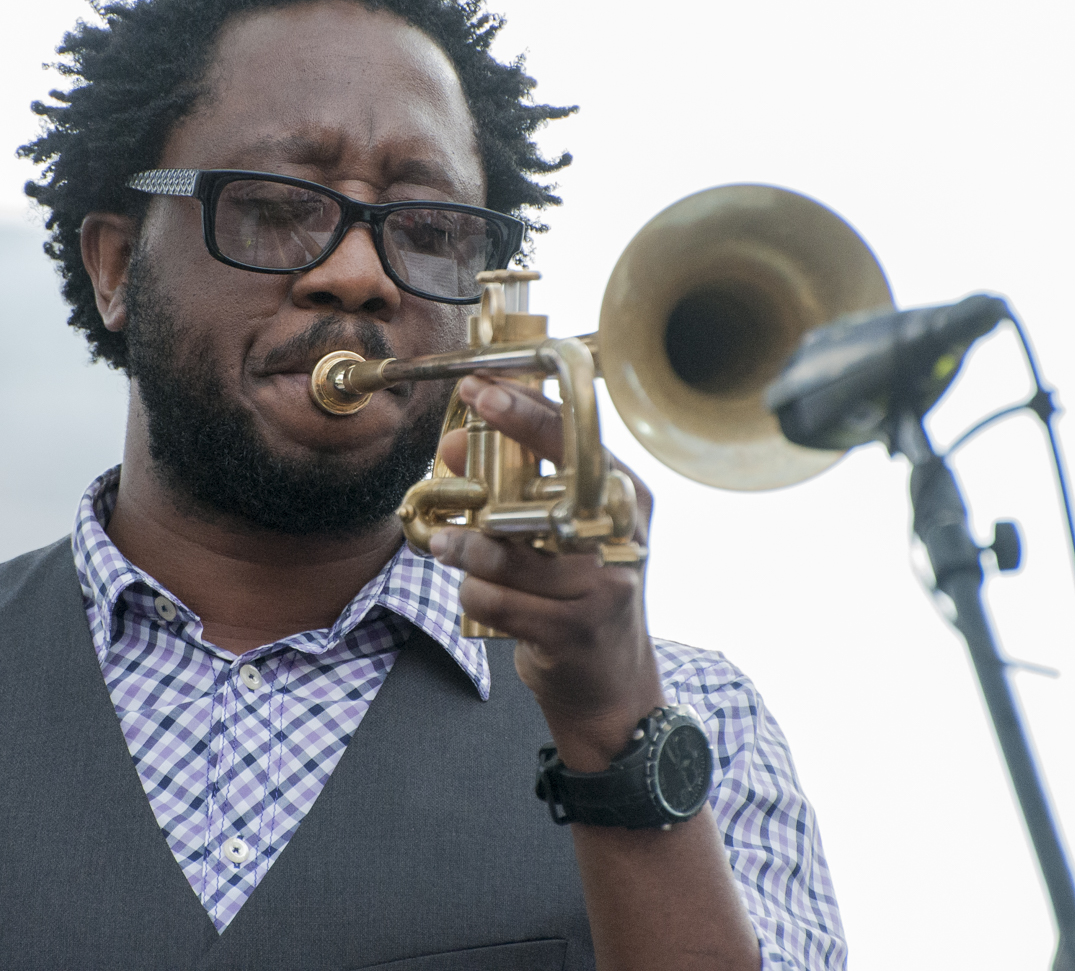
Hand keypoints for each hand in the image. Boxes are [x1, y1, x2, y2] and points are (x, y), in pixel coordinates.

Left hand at [431, 375, 663, 771]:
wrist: (613, 687)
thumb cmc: (581, 595)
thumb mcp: (562, 533)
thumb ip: (518, 485)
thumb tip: (456, 443)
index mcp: (626, 497)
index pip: (577, 436)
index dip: (524, 407)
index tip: (479, 387)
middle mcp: (620, 534)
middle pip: (542, 489)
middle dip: (485, 482)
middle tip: (450, 473)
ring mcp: (602, 584)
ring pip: (503, 550)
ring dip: (463, 549)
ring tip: (448, 549)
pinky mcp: (572, 628)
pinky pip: (494, 597)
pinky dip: (472, 593)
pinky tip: (474, 593)